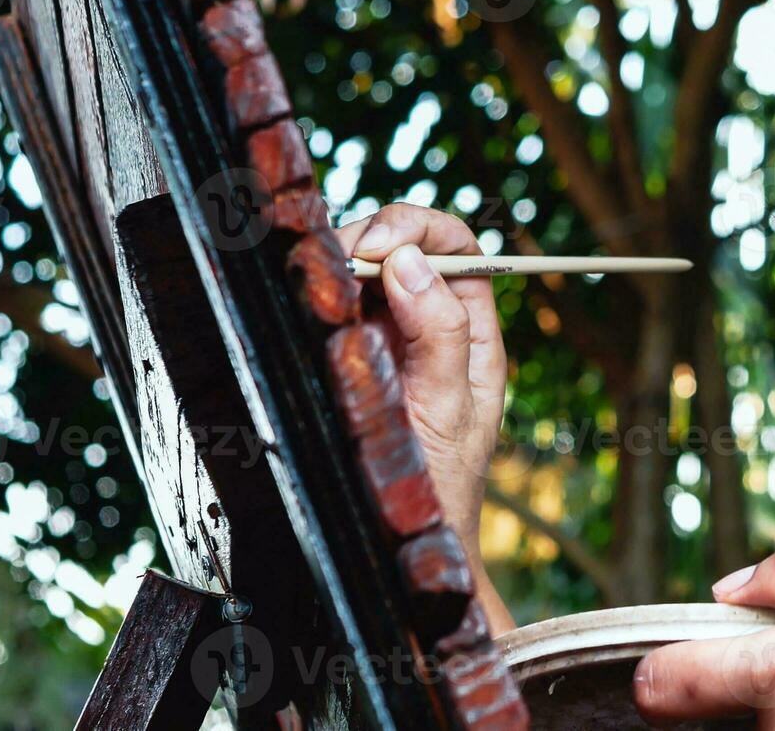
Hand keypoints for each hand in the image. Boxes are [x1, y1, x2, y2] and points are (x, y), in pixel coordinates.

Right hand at [335, 204, 505, 543]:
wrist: (402, 547)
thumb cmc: (436, 487)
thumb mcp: (449, 409)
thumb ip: (439, 333)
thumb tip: (411, 261)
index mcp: (470, 330)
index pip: (458, 247)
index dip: (419, 228)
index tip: (378, 243)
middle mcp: (430, 323)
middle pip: (405, 247)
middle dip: (370, 239)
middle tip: (333, 263)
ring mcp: (387, 337)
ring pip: (363, 272)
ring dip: (338, 264)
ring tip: (318, 284)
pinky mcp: (347, 353)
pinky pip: (333, 307)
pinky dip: (317, 294)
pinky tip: (303, 305)